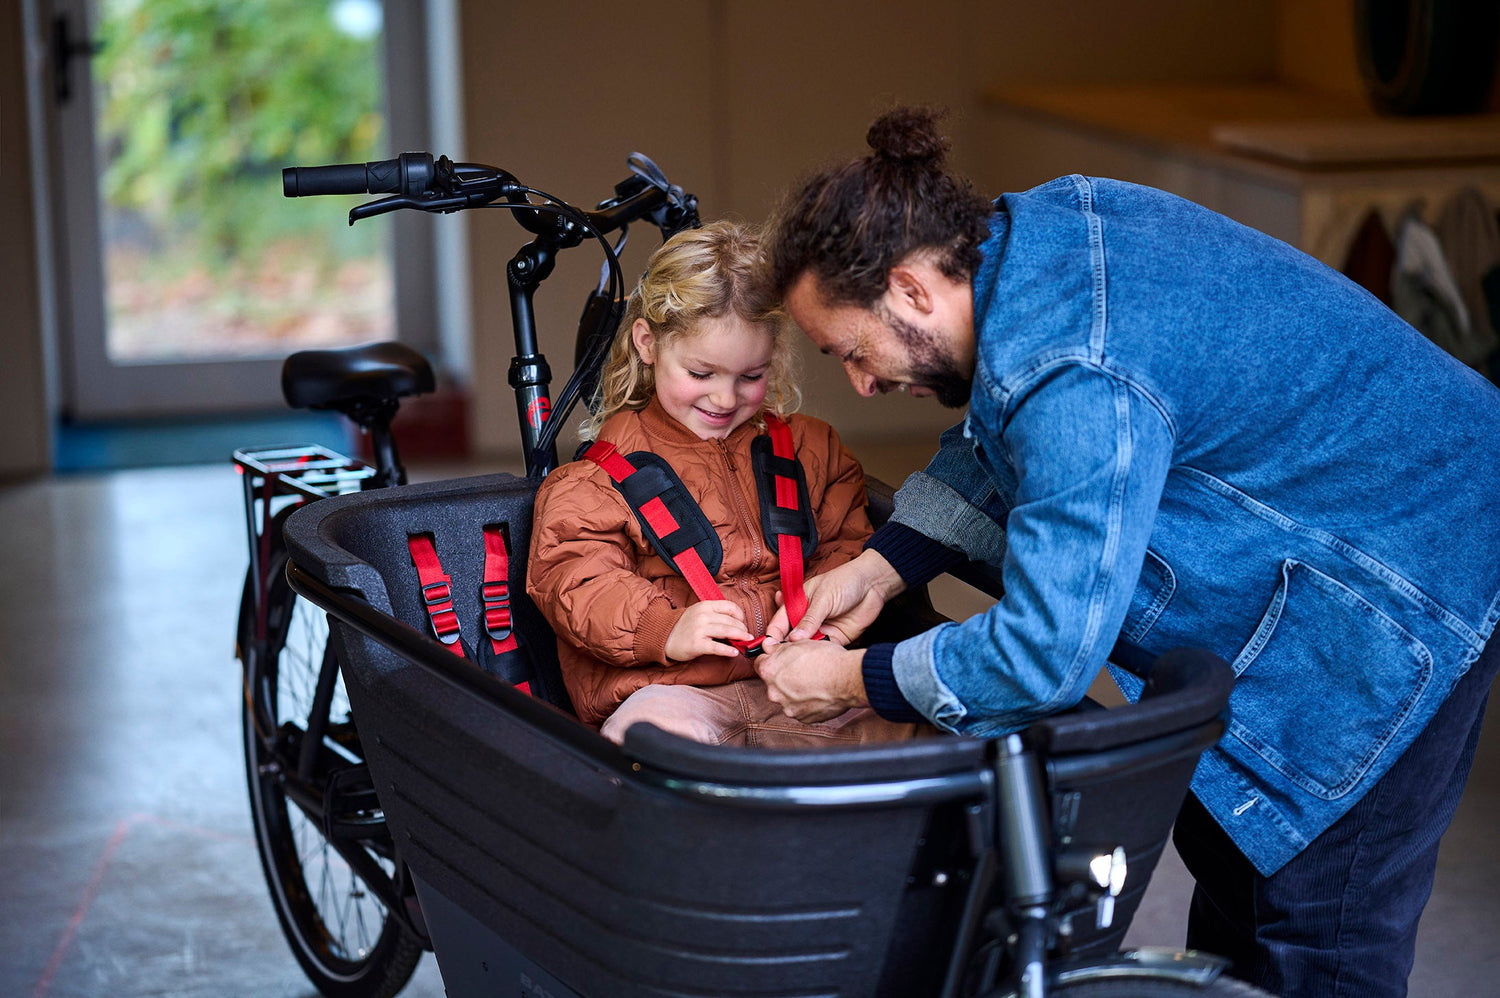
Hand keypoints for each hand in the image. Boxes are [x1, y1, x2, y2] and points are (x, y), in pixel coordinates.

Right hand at [665, 600, 752, 661]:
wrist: (664, 637)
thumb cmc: (684, 626)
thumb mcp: (699, 613)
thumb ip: (715, 615)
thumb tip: (736, 624)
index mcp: (705, 606)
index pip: (730, 607)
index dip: (740, 615)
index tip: (743, 623)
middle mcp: (703, 616)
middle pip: (730, 620)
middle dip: (742, 629)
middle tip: (747, 635)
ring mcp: (699, 630)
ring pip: (726, 631)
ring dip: (740, 637)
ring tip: (746, 642)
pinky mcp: (697, 644)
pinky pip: (717, 647)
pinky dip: (728, 650)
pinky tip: (734, 653)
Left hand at [755, 640, 867, 722]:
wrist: (847, 678)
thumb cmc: (825, 658)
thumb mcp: (800, 642)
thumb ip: (779, 647)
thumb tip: (769, 647)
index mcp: (769, 671)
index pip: (760, 664)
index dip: (771, 660)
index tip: (780, 660)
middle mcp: (774, 692)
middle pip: (774, 683)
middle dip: (784, 677)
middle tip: (801, 670)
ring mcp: (787, 707)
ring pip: (787, 697)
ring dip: (796, 691)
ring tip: (813, 683)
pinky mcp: (802, 718)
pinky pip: (801, 709)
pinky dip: (807, 703)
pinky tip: (818, 693)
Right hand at [761, 549, 904, 649]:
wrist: (873, 585)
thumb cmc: (845, 582)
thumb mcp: (823, 598)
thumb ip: (809, 619)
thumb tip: (793, 638)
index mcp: (797, 604)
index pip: (779, 622)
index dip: (773, 636)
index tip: (768, 648)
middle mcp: (807, 619)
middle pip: (791, 638)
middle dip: (786, 649)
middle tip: (782, 660)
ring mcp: (821, 629)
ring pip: (806, 647)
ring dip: (803, 654)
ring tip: (799, 661)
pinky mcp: (836, 638)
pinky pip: (824, 650)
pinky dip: (820, 656)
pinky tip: (817, 659)